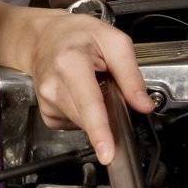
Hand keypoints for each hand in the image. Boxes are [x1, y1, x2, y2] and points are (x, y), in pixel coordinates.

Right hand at [22, 12, 155, 163]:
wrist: (43, 37)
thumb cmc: (77, 34)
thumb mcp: (114, 41)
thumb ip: (131, 74)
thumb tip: (144, 105)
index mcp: (71, 63)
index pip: (89, 104)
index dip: (100, 131)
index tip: (107, 153)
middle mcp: (54, 84)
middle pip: (90, 118)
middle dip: (107, 112)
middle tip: (105, 83)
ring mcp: (47, 101)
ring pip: (83, 124)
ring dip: (95, 112)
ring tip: (89, 84)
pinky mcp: (47, 113)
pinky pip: (74, 124)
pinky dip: (83, 114)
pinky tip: (79, 94)